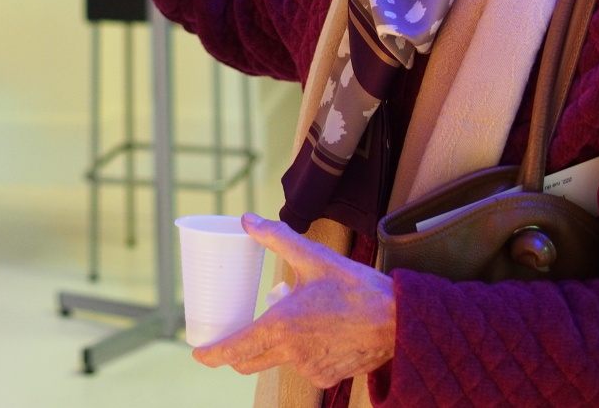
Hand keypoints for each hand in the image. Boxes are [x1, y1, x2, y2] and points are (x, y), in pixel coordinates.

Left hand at [192, 214, 395, 388]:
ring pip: (277, 362)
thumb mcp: (313, 257)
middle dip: (234, 353)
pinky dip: (299, 353)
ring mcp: (311, 369)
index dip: (211, 354)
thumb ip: (276, 237)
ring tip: (285, 319)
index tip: (198, 353)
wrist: (400, 320)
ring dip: (272, 347)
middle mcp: (292, 354)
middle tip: (230, 335)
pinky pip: (303, 367)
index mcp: (282, 327)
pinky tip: (313, 332)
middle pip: (249, 362)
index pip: (234, 350)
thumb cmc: (356, 288)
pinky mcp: (329, 377)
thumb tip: (247, 221)